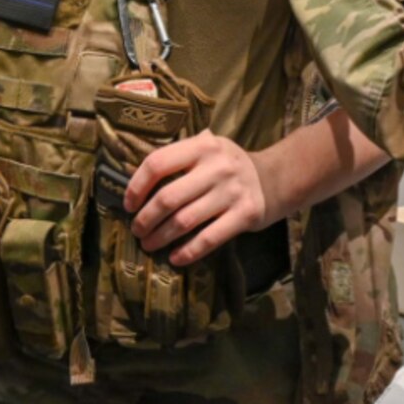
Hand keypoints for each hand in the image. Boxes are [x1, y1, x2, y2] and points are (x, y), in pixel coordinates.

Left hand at [124, 132, 273, 265]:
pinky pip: (209, 238)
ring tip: (149, 244)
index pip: (158, 163)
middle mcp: (218, 166)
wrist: (274, 179)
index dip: (137, 186)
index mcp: (203, 145)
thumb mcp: (208, 149)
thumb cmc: (228, 166)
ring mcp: (233, 191)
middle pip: (168, 197)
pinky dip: (188, 252)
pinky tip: (175, 258)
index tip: (129, 204)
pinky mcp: (246, 215)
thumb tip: (133, 180)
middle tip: (137, 230)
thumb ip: (179, 157)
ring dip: (160, 237)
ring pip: (185, 221)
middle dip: (146, 218)